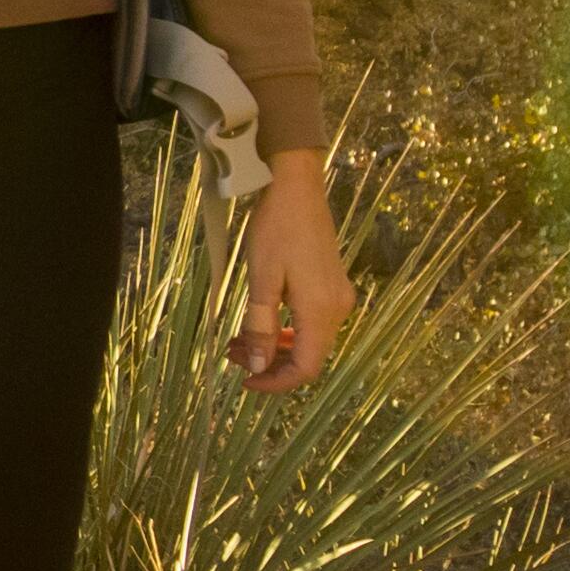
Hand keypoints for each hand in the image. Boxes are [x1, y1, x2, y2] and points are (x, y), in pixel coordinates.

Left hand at [229, 148, 351, 392]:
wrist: (296, 187)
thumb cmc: (276, 229)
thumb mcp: (261, 281)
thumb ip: (260, 327)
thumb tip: (256, 368)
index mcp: (322, 310)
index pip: (306, 368)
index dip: (276, 382)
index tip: (245, 383)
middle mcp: (338, 308)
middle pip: (308, 356)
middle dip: (269, 363)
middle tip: (231, 354)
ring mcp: (338, 296)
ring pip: (309, 339)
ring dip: (275, 345)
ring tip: (237, 339)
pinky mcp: (332, 285)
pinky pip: (311, 321)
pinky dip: (286, 329)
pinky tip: (259, 321)